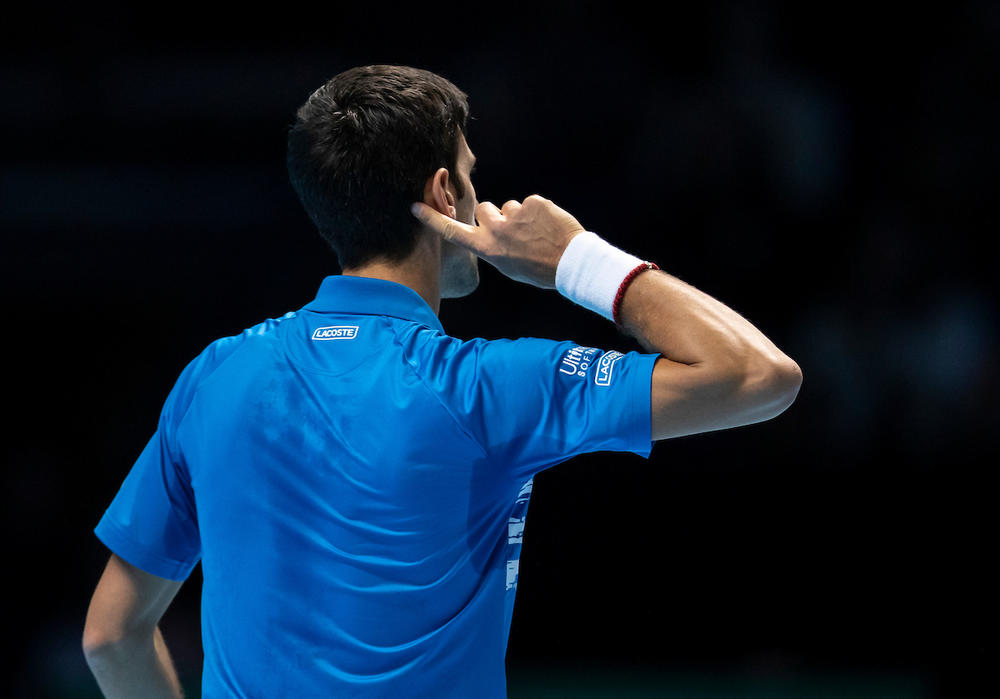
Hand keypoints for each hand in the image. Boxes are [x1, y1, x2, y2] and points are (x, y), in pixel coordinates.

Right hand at [411, 195, 585, 288]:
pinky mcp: (533, 202)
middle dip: (496, 215)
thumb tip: (489, 232)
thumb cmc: (538, 269)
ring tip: (537, 233)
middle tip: (515, 231)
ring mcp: (514, 214)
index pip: (453, 231)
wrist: (571, 263)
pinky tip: (549, 226)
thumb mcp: (507, 265)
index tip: (416, 207)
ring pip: (510, 206)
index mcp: (486, 248)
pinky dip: (540, 211)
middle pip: (484, 209)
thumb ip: (492, 246)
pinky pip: (531, 202)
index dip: (433, 219)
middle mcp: (495, 230)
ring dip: (521, 215)